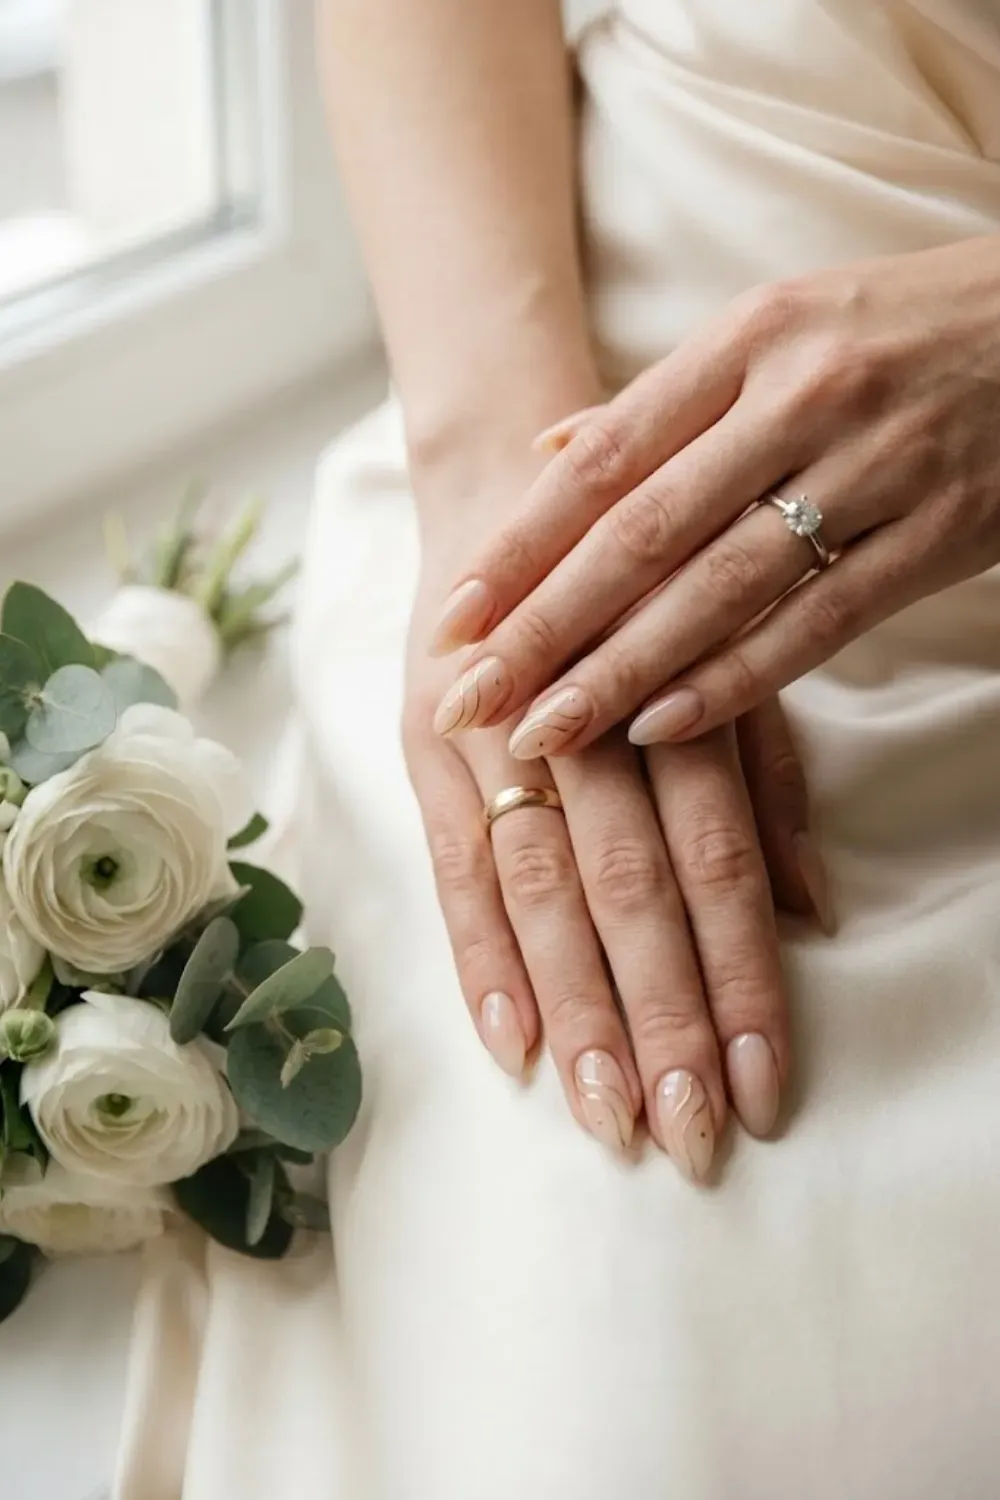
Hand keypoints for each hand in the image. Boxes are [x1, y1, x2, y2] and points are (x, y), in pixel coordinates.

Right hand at [407, 559, 823, 1179]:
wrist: (504, 488)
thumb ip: (764, 780)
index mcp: (677, 701)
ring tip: (606, 1118)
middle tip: (690, 1138)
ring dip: (577, 1011)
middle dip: (663, 1021)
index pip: (717, 862)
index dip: (742, 978)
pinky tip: (509, 1045)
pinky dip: (480, 957)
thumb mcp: (715, 662)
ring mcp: (494, 735)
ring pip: (544, 890)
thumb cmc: (633, 593)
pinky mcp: (422, 746)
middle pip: (632, 891)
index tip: (764, 1085)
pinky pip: (453, 865)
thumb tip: (813, 912)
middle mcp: (588, 722)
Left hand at [424, 236, 999, 750]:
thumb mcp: (778, 324)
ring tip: (547, 733)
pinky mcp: (937, 534)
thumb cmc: (897, 327)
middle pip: (645, 532)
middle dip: (546, 626)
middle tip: (470, 700)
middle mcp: (801, 398)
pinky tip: (663, 727)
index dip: (521, 545)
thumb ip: (664, 400)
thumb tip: (546, 454)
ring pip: (722, 588)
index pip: (606, 460)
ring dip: (623, 669)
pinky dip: (737, 680)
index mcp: (749, 339)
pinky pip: (819, 622)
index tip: (454, 617)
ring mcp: (876, 468)